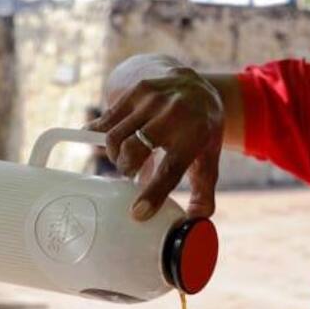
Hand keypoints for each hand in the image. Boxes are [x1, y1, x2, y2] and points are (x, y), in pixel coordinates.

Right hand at [88, 66, 223, 220]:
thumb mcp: (208, 158)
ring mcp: (153, 100)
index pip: (170, 169)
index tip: (138, 214)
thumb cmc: (201, 130)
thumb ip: (203, 192)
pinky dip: (101, 135)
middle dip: (127, 168)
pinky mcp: (135, 91)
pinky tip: (105, 143)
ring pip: (115, 136)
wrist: (196, 85)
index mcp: (195, 135)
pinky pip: (106, 120)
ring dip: (115, 155)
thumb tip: (196, 222)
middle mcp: (174, 114)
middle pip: (133, 150)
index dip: (153, 194)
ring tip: (125, 158)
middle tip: (131, 172)